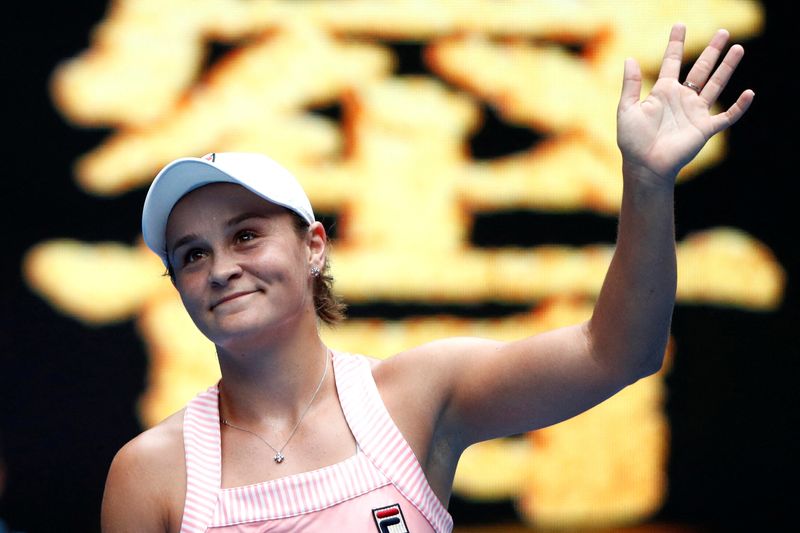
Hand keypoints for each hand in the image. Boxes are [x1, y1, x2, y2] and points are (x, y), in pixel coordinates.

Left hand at [616, 23, 753, 185]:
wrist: (645, 166)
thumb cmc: (633, 141)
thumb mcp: (627, 109)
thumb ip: (630, 85)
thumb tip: (630, 58)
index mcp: (663, 92)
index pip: (671, 62)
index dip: (675, 44)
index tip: (680, 25)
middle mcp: (682, 98)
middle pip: (701, 69)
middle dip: (712, 51)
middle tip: (723, 32)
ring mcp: (695, 112)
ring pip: (716, 85)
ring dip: (727, 68)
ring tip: (737, 49)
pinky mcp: (704, 128)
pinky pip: (726, 116)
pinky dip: (738, 106)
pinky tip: (749, 93)